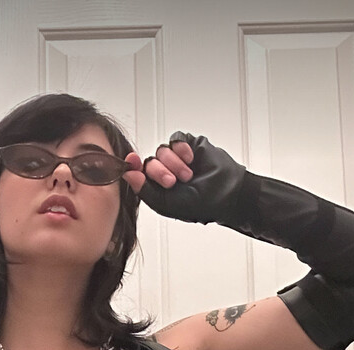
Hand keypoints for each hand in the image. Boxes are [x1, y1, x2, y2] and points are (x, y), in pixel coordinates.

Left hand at [124, 132, 246, 224]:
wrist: (226, 194)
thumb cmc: (200, 204)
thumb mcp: (166, 203)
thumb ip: (145, 190)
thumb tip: (127, 174)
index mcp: (156, 187)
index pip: (137, 174)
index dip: (132, 167)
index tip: (131, 162)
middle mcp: (163, 171)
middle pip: (148, 162)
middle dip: (159, 171)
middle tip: (172, 182)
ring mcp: (175, 158)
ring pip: (161, 150)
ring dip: (173, 162)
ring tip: (187, 175)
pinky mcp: (188, 145)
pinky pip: (176, 139)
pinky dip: (181, 148)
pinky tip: (190, 158)